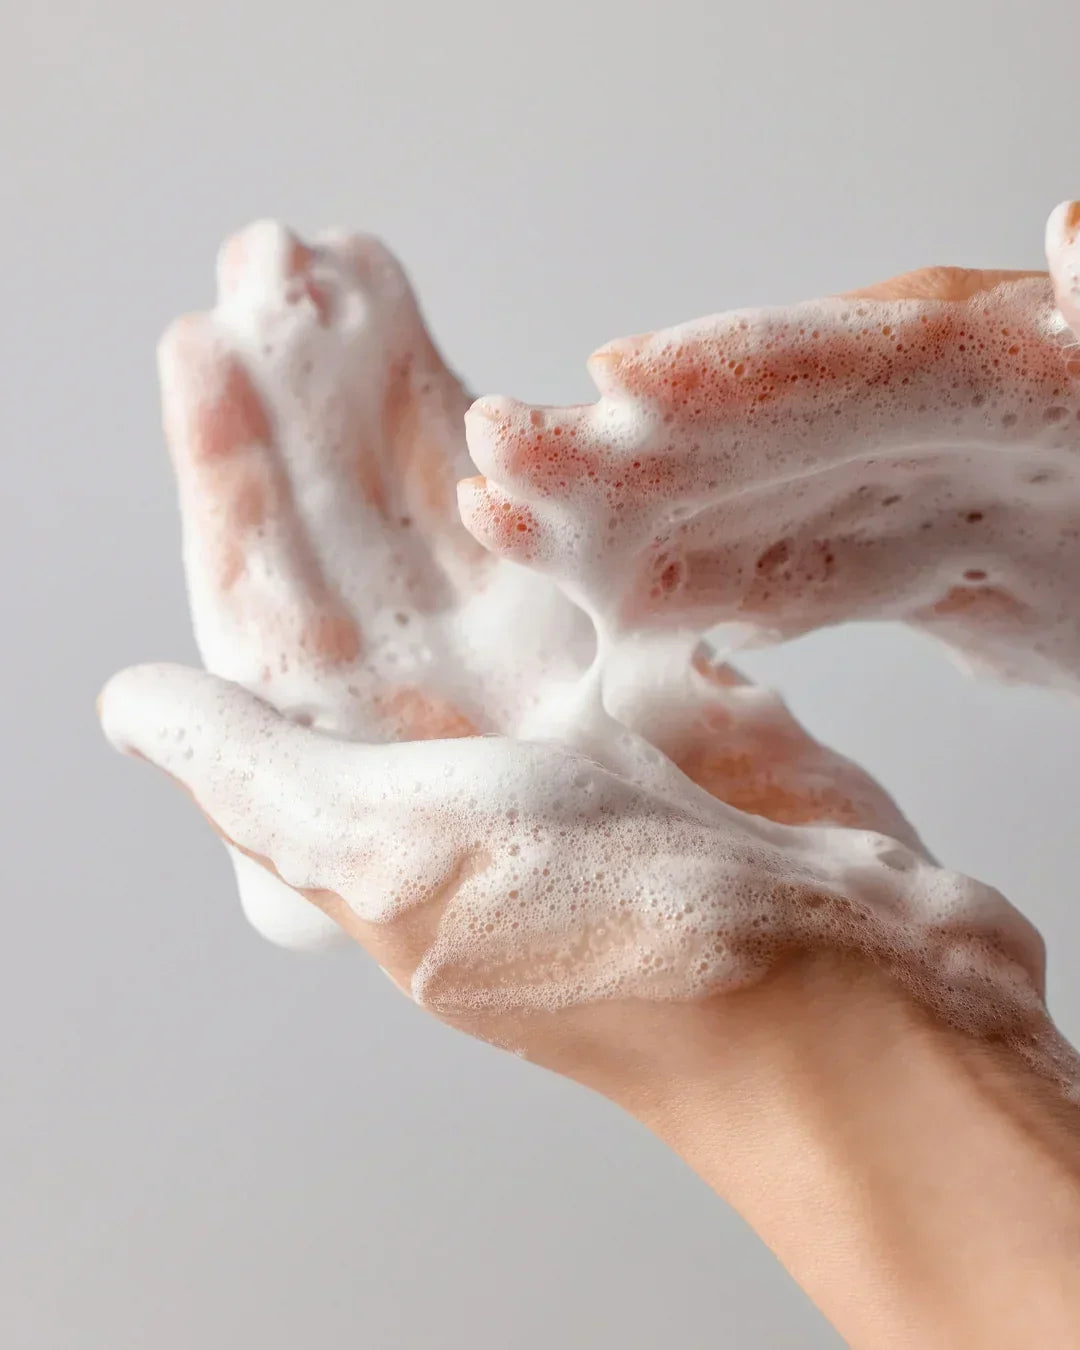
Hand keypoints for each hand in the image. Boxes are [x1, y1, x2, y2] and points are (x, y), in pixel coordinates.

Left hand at [147, 218, 940, 962]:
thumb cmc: (607, 942)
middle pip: (348, 542)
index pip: (258, 606)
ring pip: (447, 525)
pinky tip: (486, 388)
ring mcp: (541, 703)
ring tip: (360, 285)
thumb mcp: (386, 856)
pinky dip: (525, 463)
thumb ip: (249, 770)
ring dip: (399, 408)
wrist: (837, 993)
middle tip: (281, 269)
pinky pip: (559, 542)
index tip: (204, 349)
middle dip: (309, 408)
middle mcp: (434, 746)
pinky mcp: (639, 674)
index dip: (225, 475)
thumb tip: (131, 707)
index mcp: (352, 793)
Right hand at [462, 203, 1079, 689]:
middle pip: (757, 431)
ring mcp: (914, 495)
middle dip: (625, 449)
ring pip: (746, 505)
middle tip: (496, 460)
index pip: (846, 361)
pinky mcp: (911, 564)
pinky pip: (786, 576)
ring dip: (626, 522)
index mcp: (1005, 372)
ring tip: (508, 525)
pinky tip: (618, 603)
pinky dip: (699, 593)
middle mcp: (934, 423)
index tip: (610, 388)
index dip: (724, 376)